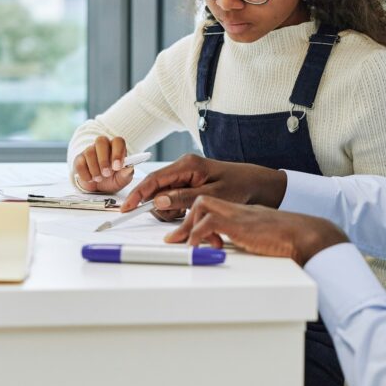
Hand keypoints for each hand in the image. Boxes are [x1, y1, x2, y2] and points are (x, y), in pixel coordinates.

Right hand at [73, 136, 134, 193]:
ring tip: (99, 179)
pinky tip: (90, 179)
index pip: (118, 141)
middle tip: (107, 174)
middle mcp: (103, 146)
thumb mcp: (122, 179)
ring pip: (90, 152)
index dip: (117, 152)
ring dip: (95, 168)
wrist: (99, 188)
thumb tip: (129, 168)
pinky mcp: (79, 159)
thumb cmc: (113, 179)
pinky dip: (85, 173)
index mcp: (116, 148)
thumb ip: (127, 173)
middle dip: (103, 159)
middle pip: (101, 141)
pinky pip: (80, 162)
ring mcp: (90, 151)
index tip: (117, 167)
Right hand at [120, 154, 286, 220]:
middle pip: (157, 192)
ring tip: (194, 221)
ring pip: (166, 201)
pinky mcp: (189, 188)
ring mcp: (186, 178)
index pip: (154, 179)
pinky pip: (176, 203)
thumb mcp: (213, 194)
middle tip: (179, 220)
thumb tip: (159, 200)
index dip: (138, 194)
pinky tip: (195, 218)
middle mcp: (183, 169)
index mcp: (187, 165)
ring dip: (175, 216)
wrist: (259, 185)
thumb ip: (184, 197)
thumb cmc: (240, 185)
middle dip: (164, 210)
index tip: (127, 208)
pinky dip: (183, 215)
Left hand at [165, 195, 347, 266]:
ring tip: (184, 246)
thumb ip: (242, 239)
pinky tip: (198, 250)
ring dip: (188, 227)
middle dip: (184, 220)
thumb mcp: (258, 238)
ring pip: (201, 206)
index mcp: (240, 211)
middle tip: (175, 240)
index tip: (182, 235)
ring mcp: (237, 214)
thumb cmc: (287, 239)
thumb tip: (226, 250)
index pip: (210, 205)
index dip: (193, 217)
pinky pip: (208, 223)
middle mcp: (236, 208)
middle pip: (201, 201)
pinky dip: (197, 236)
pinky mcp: (239, 224)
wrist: (304, 234)